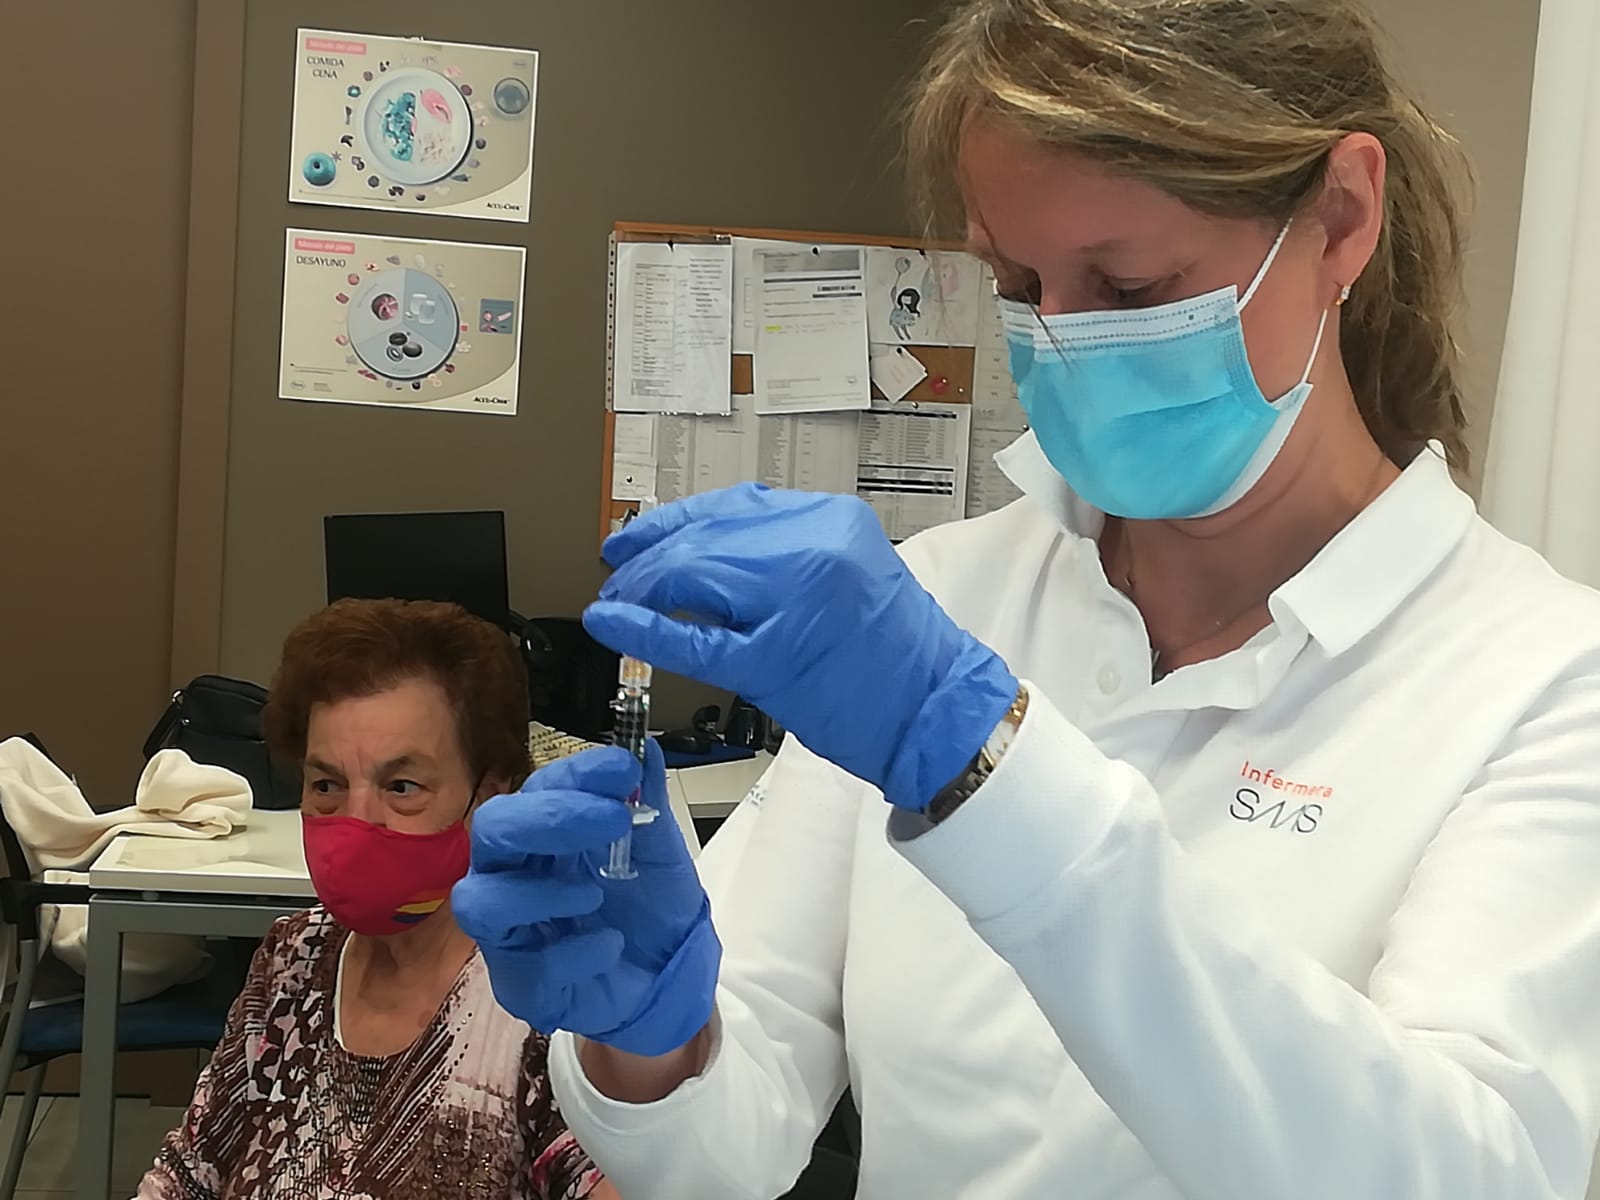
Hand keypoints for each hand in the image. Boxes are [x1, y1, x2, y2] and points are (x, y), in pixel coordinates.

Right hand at [452, 742, 719, 1056]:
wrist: (667, 977)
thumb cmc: (649, 906)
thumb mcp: (660, 850)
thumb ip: (649, 802)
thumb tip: (647, 750)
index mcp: (545, 833)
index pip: (540, 788)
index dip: (577, 774)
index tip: (623, 769)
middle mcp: (515, 873)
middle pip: (492, 830)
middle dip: (548, 818)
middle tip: (610, 819)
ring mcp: (510, 930)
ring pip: (479, 900)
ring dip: (540, 891)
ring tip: (594, 893)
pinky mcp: (520, 982)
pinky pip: (524, 965)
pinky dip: (572, 952)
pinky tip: (609, 945)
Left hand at [584, 484, 1018, 810]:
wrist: (940, 711)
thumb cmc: (897, 654)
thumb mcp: (848, 571)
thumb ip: (785, 552)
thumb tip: (702, 553)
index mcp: (830, 519)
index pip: (731, 506)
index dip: (673, 520)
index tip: (637, 535)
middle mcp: (812, 547)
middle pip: (704, 540)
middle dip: (649, 558)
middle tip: (618, 577)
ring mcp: (793, 603)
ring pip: (692, 579)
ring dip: (642, 591)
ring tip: (617, 602)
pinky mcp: (776, 661)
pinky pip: (693, 641)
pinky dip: (644, 631)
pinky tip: (613, 625)